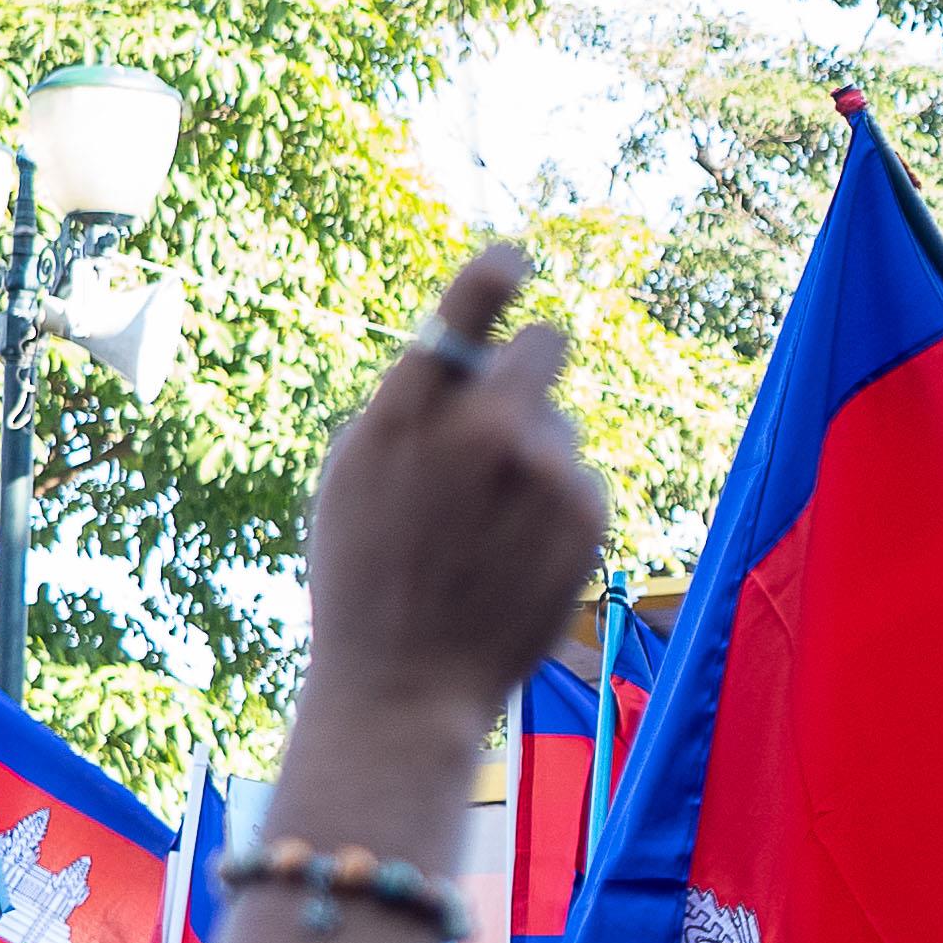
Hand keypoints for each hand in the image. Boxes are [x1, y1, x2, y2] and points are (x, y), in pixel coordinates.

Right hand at [286, 242, 602, 770]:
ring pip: (560, 424)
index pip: (470, 303)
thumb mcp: (356, 474)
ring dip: (534, 456)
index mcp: (410, 411)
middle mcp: (484, 429)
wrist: (404, 683)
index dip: (498, 272)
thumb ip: (413, 405)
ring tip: (486, 529)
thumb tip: (470, 353)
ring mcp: (542, 472)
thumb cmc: (364, 575)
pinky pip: (579, 477)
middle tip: (512, 404)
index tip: (516, 260)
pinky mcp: (586, 514)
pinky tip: (516, 555)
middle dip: (532, 364)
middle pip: (546, 344)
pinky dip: (555, 507)